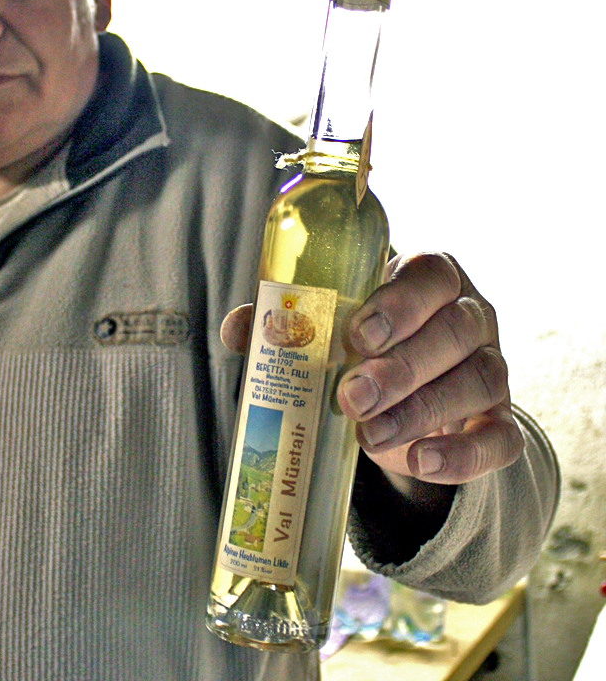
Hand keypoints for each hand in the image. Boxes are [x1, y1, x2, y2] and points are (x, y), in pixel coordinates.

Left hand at [220, 253, 523, 486]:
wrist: (405, 391)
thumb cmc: (361, 342)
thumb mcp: (329, 325)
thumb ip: (287, 324)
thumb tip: (237, 329)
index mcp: (430, 279)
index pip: (430, 276)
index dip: (399, 303)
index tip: (357, 335)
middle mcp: (471, 315)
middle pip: (454, 330)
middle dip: (400, 367)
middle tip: (350, 397)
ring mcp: (492, 367)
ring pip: (478, 381)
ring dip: (422, 411)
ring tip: (368, 436)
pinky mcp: (499, 420)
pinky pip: (500, 438)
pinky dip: (462, 456)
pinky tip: (420, 462)